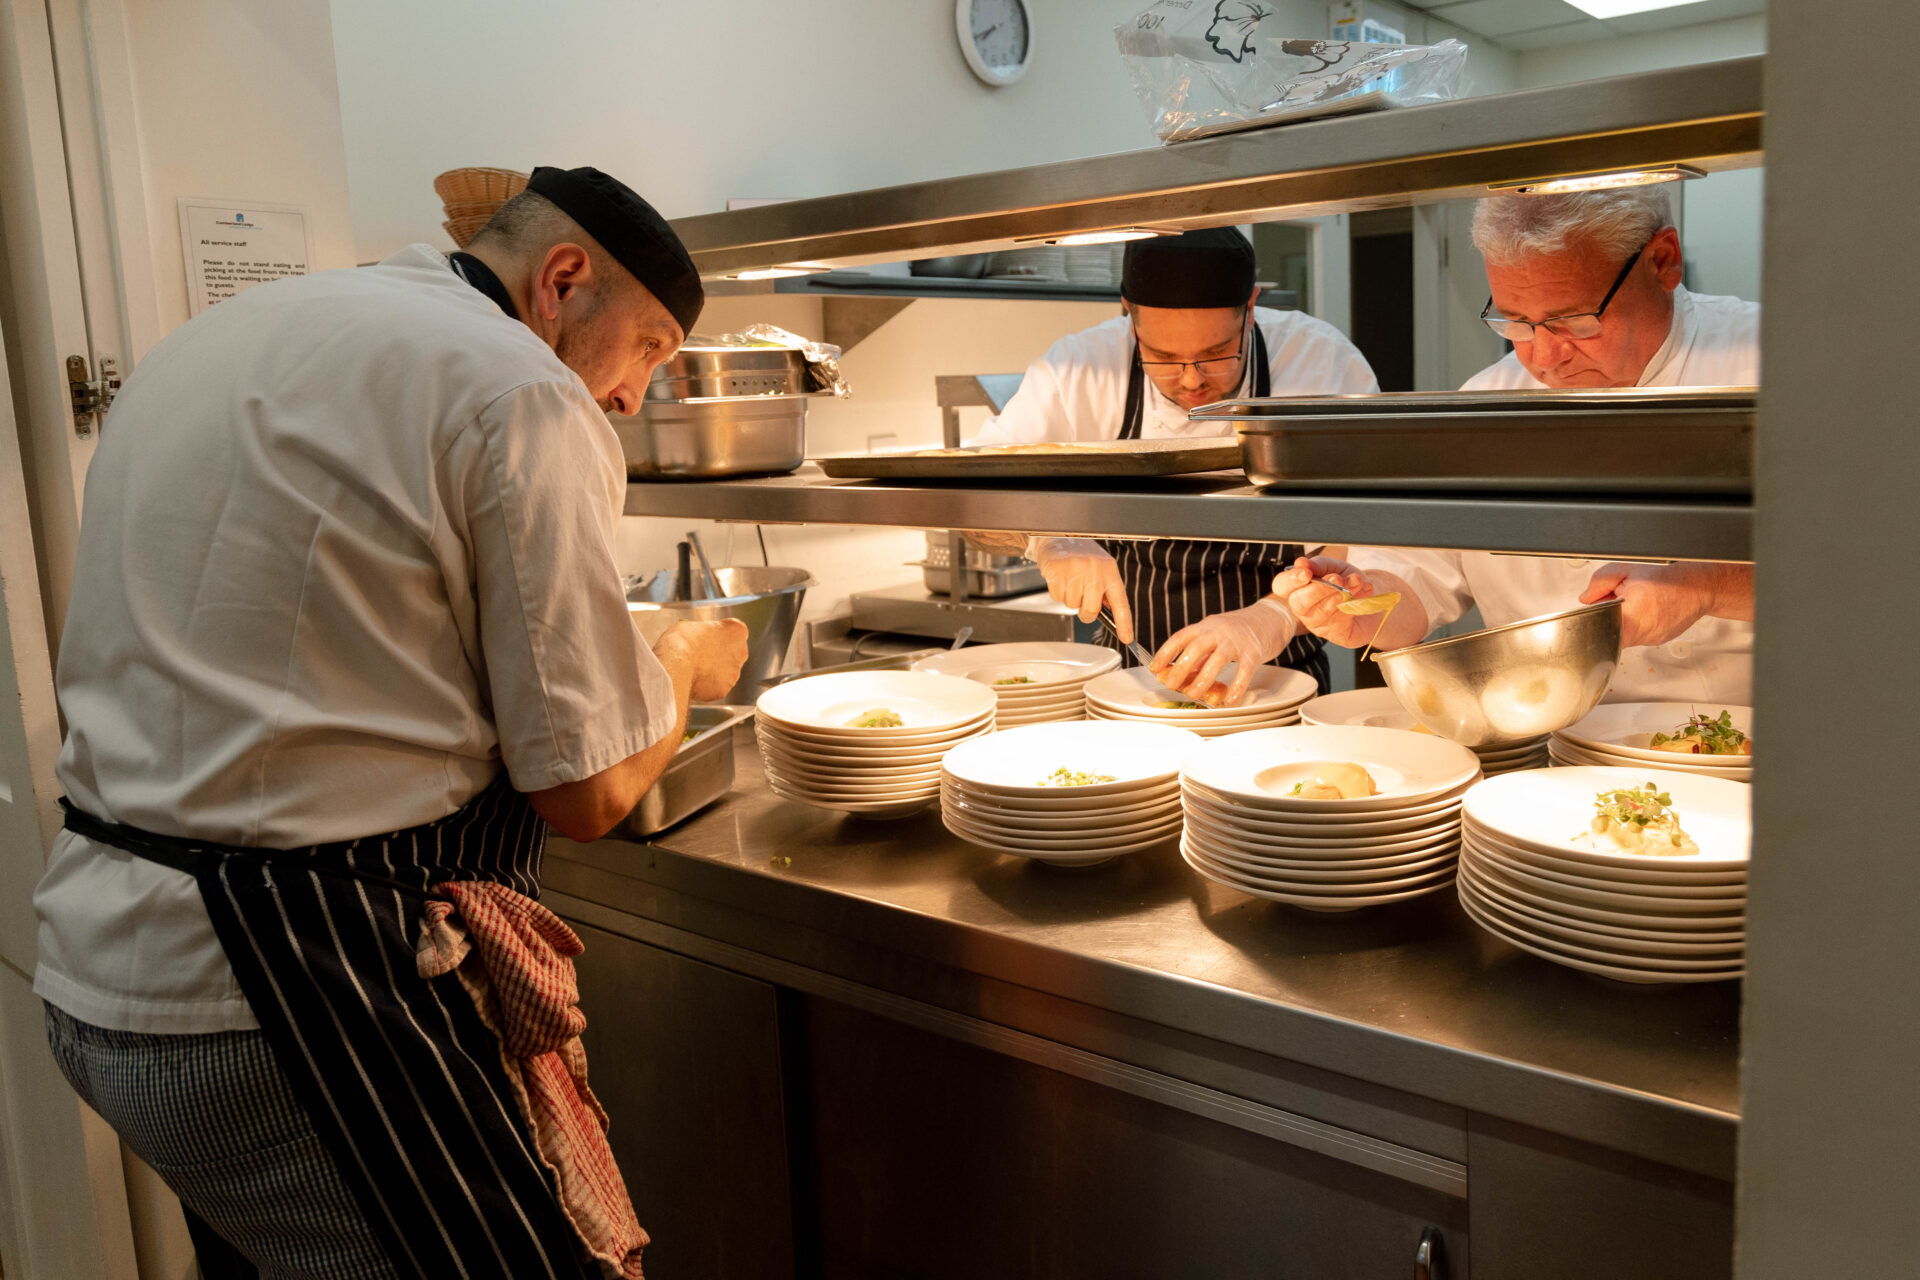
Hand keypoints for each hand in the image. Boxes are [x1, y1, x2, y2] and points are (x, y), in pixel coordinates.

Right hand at [655, 619, 749, 701]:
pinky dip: (708, 685)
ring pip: (726, 672)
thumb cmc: (682, 641)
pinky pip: (717, 687)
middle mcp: (741, 652)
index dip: (719, 635)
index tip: (707, 637)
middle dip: (720, 654)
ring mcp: (734, 673)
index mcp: (737, 630)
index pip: (734, 632)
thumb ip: (707, 632)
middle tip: (700, 654)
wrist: (676, 666)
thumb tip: (702, 638)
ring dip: (714, 671)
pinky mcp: (725, 690)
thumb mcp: (694, 625)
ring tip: (694, 668)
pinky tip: (694, 680)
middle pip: (733, 653)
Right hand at [1030, 537, 1131, 642]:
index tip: (1126, 638)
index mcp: (1109, 570)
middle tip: (1081, 599)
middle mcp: (1094, 569)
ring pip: (1071, 604)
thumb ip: (1106, 590)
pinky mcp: (1057, 571)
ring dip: (1069, 597)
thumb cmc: (1081, 555)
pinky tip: (1060, 578)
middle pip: (1090, 609)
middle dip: (1084, 611)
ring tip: (1069, 580)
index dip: (1124, 623)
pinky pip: (1057, 596)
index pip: (1120, 602)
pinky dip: (1057, 591)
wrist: (1058, 536)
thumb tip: (1111, 615)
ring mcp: (1075, 570)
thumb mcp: (1100, 568)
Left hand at [1149, 598, 1294, 707]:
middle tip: (1171, 685)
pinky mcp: (1254, 652)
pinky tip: (1229, 700)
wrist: (1270, 618)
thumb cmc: (1239, 630)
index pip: (1181, 637)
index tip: (1155, 668)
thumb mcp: (1215, 636)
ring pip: (1217, 660)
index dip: (1166, 653)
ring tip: (1194, 695)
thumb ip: (1200, 655)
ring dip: (1203, 679)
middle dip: (1181, 668)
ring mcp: (1237, 641)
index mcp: (1205, 626)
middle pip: (1196, 648)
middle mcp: (1219, 631)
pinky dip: (1236, 687)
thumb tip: (1182, 675)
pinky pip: (1244, 671)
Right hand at [1272, 556, 1385, 647]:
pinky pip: (1339, 620)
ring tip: (1355, 582)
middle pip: (1298, 602)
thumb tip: (1301, 563)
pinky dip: (1352, 605)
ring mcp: (1316, 622)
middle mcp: (1303, 607)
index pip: (1282, 585)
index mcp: (1298, 587)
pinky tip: (1360, 594)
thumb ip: (1319, 564)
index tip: (1307, 573)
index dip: (1291, 579)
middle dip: (1319, 589)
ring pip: (1321, 611)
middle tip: (1337, 578)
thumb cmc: (1346, 582)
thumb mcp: (1335, 566)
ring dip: (1339, 594)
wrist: (1371, 602)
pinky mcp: (1333, 633)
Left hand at [1580, 562, 1752, 648]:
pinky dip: (1634, 626)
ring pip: (1623, 638)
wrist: (1698, 587)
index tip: (1590, 618)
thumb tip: (1586, 598)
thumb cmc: (1666, 579)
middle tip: (1614, 605)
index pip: (1600, 632)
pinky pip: (1637, 637)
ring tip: (1633, 606)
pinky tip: (1643, 613)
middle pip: (1609, 635)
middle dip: (1605, 622)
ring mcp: (1651, 639)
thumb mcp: (1626, 570)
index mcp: (1633, 615)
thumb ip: (1600, 582)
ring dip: (1620, 624)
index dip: (1592, 624)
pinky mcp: (1657, 640)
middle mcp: (1643, 632)